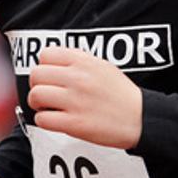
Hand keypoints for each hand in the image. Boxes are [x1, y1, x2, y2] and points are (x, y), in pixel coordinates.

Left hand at [27, 45, 142, 148]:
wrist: (141, 118)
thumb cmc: (122, 95)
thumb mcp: (104, 66)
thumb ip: (79, 61)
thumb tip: (54, 60)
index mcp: (84, 63)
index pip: (46, 54)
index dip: (44, 65)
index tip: (49, 75)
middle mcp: (78, 79)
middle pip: (36, 74)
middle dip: (37, 85)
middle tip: (44, 93)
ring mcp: (75, 101)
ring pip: (36, 96)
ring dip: (37, 103)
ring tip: (46, 107)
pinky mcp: (74, 123)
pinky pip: (42, 119)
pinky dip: (44, 120)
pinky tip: (54, 119)